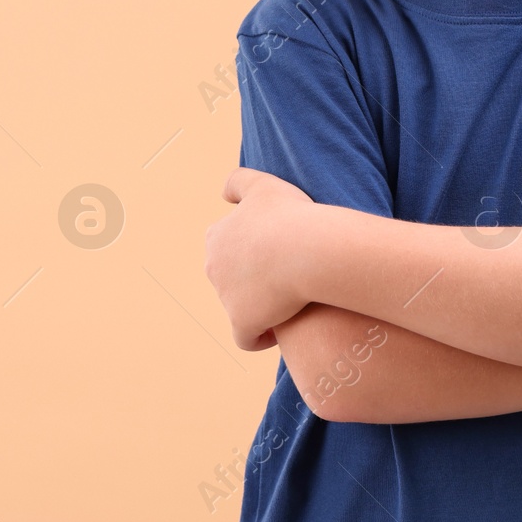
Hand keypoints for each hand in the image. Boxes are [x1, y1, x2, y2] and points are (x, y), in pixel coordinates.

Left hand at [203, 167, 316, 350]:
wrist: (308, 249)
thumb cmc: (290, 216)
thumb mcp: (263, 186)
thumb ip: (238, 182)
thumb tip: (224, 196)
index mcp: (216, 236)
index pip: (227, 249)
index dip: (250, 254)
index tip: (275, 256)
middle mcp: (213, 266)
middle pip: (231, 279)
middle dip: (252, 281)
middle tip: (286, 278)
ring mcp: (225, 297)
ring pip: (241, 308)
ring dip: (261, 307)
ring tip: (290, 304)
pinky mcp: (242, 322)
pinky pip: (247, 338)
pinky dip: (260, 337)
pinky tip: (280, 332)